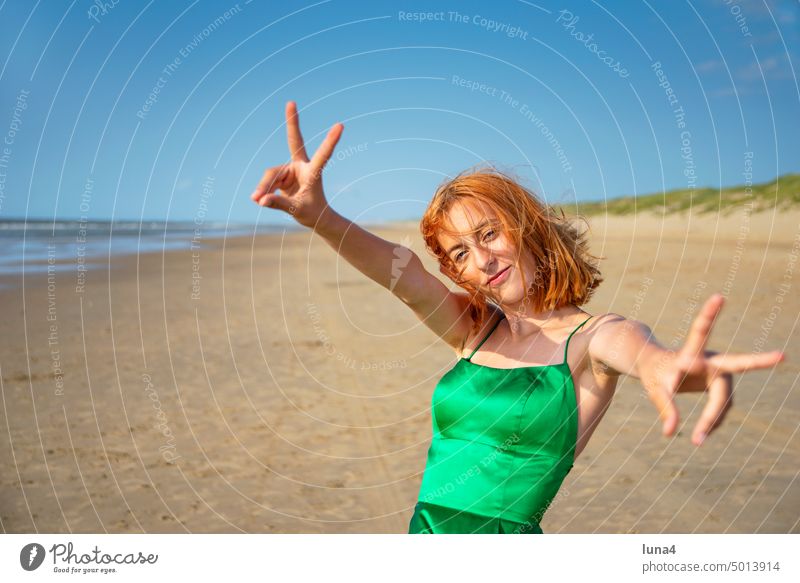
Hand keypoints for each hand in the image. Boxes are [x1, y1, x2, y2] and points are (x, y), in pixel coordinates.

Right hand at [250, 101, 343, 228]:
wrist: (312, 216)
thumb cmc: (312, 213)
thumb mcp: (297, 210)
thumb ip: (279, 204)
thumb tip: (260, 199)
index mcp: (314, 172)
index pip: (323, 154)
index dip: (330, 141)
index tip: (340, 126)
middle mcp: (302, 166)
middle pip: (294, 142)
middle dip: (292, 122)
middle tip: (290, 102)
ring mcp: (291, 169)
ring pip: (271, 174)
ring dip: (264, 187)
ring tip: (256, 200)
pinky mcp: (281, 175)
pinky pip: (267, 181)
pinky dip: (263, 190)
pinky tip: (259, 199)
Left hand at [647, 293, 784, 445]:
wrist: (657, 369)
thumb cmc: (654, 375)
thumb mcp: (654, 390)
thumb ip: (664, 409)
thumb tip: (670, 433)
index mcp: (691, 354)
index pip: (701, 332)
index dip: (709, 315)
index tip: (718, 297)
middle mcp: (710, 360)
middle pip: (736, 365)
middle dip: (759, 361)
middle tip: (782, 356)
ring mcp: (718, 372)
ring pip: (723, 401)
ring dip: (712, 420)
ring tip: (698, 440)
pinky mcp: (720, 384)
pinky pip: (721, 407)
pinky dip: (713, 421)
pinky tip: (702, 433)